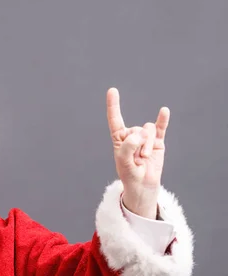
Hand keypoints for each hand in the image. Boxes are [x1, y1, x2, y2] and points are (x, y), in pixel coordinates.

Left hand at [106, 87, 167, 218]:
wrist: (143, 185)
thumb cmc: (129, 173)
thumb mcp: (123, 161)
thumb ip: (128, 146)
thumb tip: (141, 134)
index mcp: (119, 138)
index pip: (115, 119)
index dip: (113, 105)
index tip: (112, 90)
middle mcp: (132, 135)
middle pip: (136, 129)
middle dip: (138, 144)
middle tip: (136, 159)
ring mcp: (145, 137)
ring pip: (148, 131)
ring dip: (147, 145)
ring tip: (144, 158)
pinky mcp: (158, 141)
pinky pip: (161, 128)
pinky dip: (163, 119)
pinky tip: (164, 111)